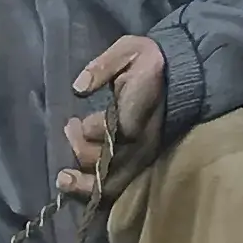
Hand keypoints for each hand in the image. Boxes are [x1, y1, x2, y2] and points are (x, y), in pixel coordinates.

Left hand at [61, 35, 167, 200]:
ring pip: (112, 185)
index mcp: (139, 114)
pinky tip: (78, 187)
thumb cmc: (148, 61)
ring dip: (84, 186)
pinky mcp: (141, 164)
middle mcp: (142, 143)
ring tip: (63, 178)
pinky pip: (118, 187)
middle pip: (109, 166)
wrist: (179, 76)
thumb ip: (103, 67)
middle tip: (68, 132)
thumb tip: (79, 87)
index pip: (114, 132)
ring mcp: (143, 157)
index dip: (91, 129)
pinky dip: (95, 193)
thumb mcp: (128, 50)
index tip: (75, 120)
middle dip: (81, 154)